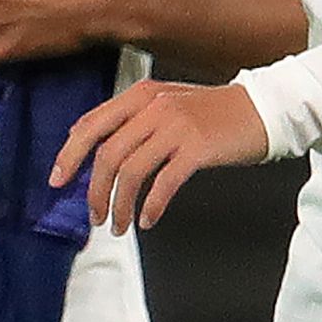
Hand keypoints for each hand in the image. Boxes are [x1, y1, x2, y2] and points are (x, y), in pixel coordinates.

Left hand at [49, 79, 268, 233]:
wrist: (263, 109)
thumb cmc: (213, 112)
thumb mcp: (166, 104)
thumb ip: (132, 119)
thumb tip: (91, 145)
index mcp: (140, 95)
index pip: (91, 126)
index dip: (69, 155)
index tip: (57, 181)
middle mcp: (153, 106)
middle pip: (107, 153)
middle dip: (94, 190)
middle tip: (94, 216)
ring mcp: (175, 126)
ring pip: (130, 171)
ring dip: (120, 204)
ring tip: (120, 225)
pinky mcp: (197, 147)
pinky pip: (163, 182)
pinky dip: (150, 205)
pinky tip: (147, 220)